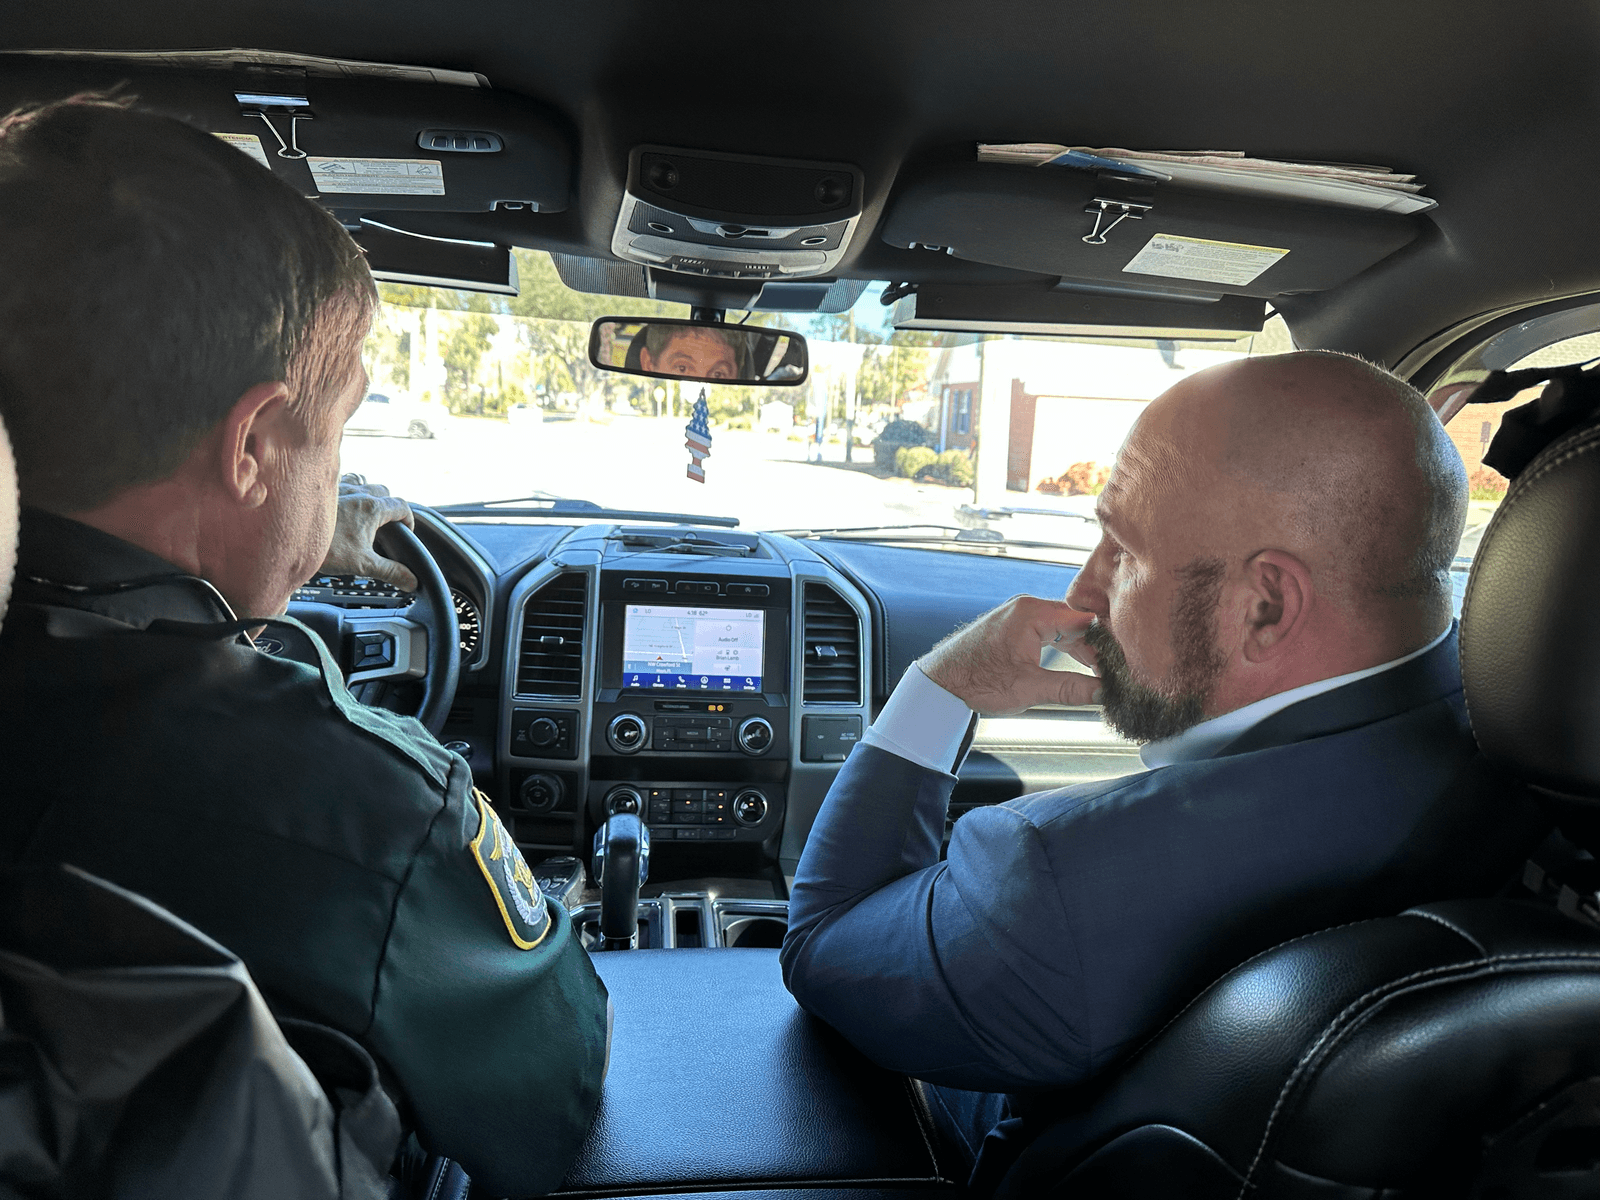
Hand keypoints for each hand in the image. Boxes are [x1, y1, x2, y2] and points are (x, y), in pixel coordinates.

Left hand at [321, 476, 418, 590]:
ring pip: (363, 483)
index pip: (402, 506)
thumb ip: (390, 571)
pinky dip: (346, 490)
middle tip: (387, 523)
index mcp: (372, 509)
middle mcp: (358, 493)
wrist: (290, 539)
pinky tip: (340, 504)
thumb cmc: (324, 549)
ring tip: (365, 511)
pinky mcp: (323, 491)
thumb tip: (411, 581)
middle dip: (389, 505)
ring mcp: (339, 489)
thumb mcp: (363, 564)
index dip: (408, 519)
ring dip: (368, 494)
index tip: (406, 530)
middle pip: (384, 492)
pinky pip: (341, 483)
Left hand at [920, 595, 1100, 714]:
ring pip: (1062, 629)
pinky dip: (1062, 649)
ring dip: (1080, 651)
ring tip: (1101, 674)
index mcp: (1032, 613)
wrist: (938, 685)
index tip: (1123, 664)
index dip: (1107, 644)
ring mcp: (1018, 616)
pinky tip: (1075, 668)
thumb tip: (1104, 692)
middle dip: (1096, 649)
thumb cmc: (974, 682)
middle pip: (1075, 624)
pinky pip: (1046, 633)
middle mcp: (1026, 608)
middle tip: (1116, 673)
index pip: (1085, 621)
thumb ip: (1071, 689)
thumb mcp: (1030, 689)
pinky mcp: (1012, 629)